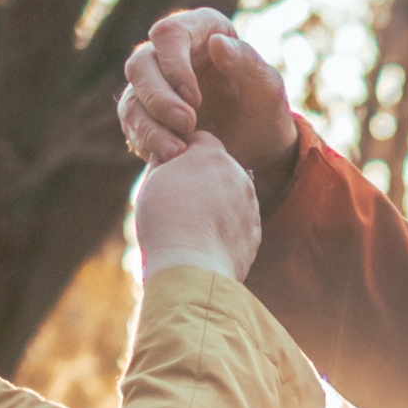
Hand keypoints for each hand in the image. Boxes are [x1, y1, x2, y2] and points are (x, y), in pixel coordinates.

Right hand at [120, 9, 297, 191]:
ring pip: (131, 98)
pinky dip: (148, 143)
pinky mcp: (145, 115)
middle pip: (140, 64)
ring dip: (149, 127)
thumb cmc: (264, 107)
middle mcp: (168, 53)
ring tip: (177, 151)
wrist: (256, 147)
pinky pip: (132, 126)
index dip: (174, 65)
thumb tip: (216, 42)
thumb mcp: (268, 88)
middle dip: (159, 99)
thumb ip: (247, 62)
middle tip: (188, 125)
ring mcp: (153, 84)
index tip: (196, 99)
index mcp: (200, 30)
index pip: (169, 33)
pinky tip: (170, 158)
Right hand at [135, 132, 261, 283]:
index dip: (185, 155)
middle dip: (204, 180)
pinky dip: (226, 230)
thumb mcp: (152, 182)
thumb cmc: (165, 220)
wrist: (190, 266)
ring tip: (193, 227)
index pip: (202, 141)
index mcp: (212, 155)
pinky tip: (206, 243)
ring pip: (232, 197)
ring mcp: (250, 205)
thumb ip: (163, 164)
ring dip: (217, 206)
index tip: (172, 170)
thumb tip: (165, 158)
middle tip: (181, 202)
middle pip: (220, 170)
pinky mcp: (255, 233)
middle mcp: (239, 174)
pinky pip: (239, 225)